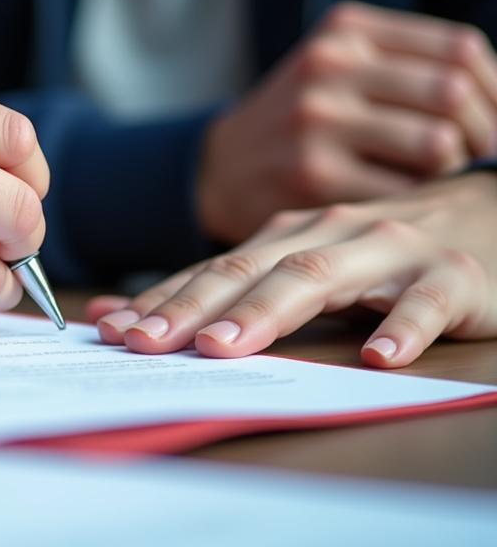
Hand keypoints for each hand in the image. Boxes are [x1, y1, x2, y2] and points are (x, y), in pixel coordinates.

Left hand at [92, 171, 496, 367]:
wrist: (482, 216)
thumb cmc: (378, 253)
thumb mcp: (305, 263)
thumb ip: (231, 289)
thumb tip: (123, 316)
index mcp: (287, 235)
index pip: (212, 270)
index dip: (161, 299)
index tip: (112, 330)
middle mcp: (327, 234)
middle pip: (250, 270)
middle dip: (192, 306)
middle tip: (146, 342)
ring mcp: (387, 250)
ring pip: (319, 277)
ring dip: (268, 311)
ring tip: (225, 346)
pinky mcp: (450, 273)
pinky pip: (423, 301)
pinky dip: (401, 326)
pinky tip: (378, 356)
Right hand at [199, 3, 496, 242]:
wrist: (222, 167)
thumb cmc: (303, 119)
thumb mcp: (341, 67)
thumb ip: (410, 67)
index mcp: (347, 29)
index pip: (461, 50)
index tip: (494, 127)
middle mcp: (330, 63)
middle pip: (454, 92)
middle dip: (487, 137)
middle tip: (485, 165)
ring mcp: (317, 118)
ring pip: (438, 143)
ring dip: (459, 174)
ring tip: (452, 186)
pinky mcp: (312, 174)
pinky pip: (406, 194)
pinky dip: (425, 207)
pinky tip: (418, 210)